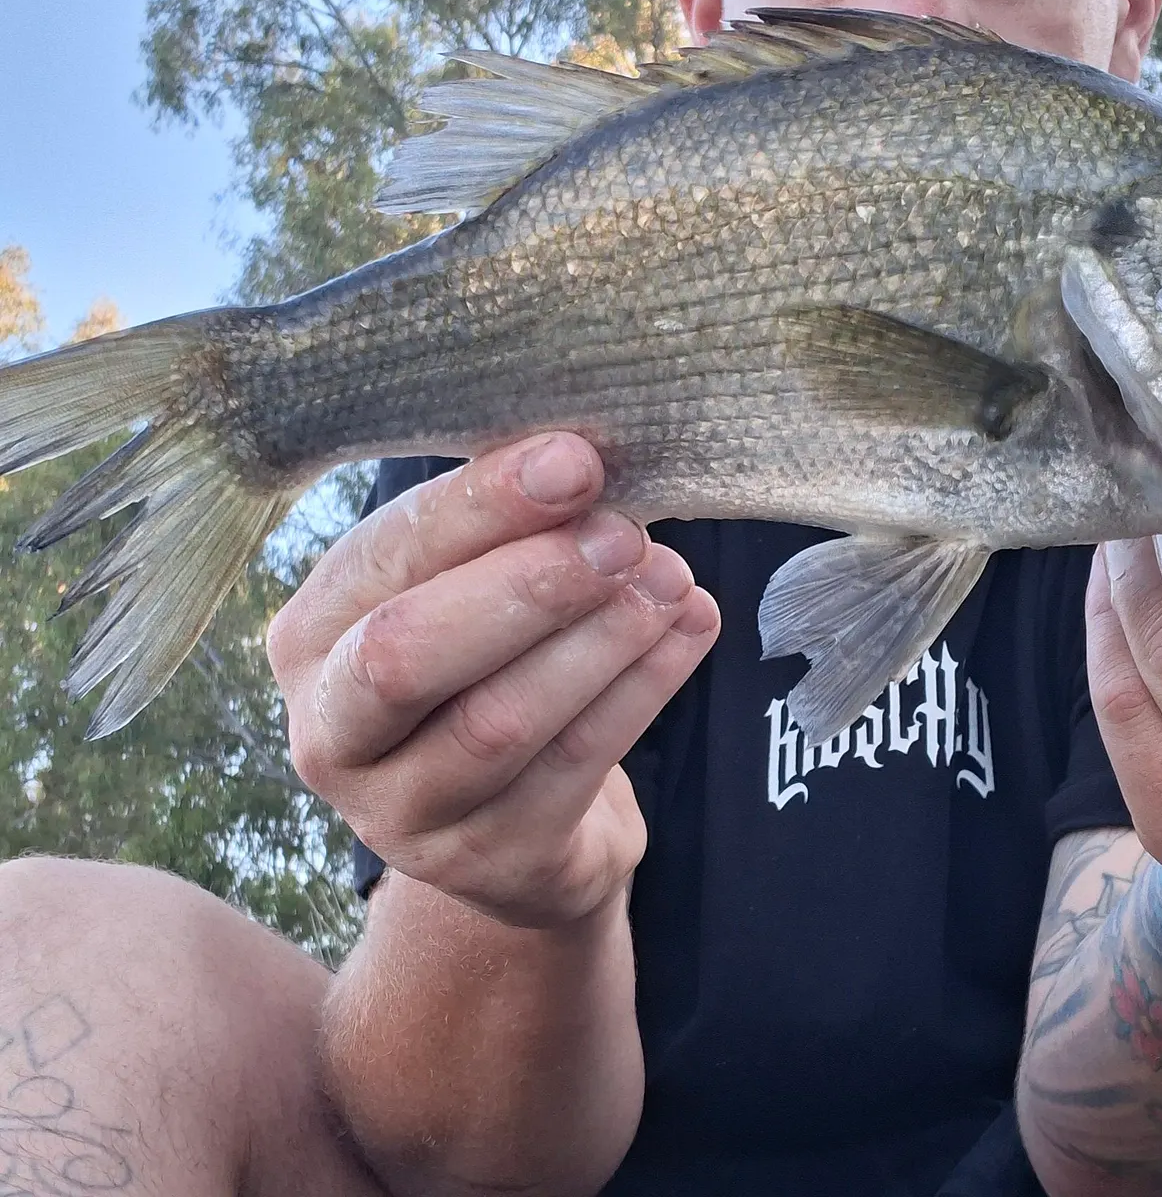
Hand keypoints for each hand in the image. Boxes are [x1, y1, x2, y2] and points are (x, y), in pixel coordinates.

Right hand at [267, 434, 719, 929]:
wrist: (510, 821)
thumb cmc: (485, 662)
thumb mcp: (467, 588)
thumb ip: (505, 529)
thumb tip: (587, 460)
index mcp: (314, 635)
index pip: (384, 558)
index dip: (482, 505)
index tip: (576, 461)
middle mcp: (331, 732)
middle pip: (408, 654)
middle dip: (528, 584)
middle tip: (625, 534)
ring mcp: (403, 813)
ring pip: (500, 720)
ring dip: (601, 638)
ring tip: (670, 579)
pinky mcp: (488, 861)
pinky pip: (574, 765)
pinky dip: (643, 687)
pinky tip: (689, 628)